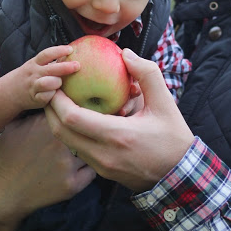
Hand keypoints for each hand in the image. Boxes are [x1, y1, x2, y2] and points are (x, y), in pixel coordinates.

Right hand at [0, 45, 79, 139]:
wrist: (10, 92)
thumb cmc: (32, 76)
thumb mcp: (37, 65)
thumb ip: (52, 62)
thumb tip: (75, 54)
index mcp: (35, 63)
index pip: (46, 54)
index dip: (58, 50)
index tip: (71, 49)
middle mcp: (34, 73)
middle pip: (50, 69)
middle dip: (65, 67)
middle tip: (77, 66)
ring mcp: (33, 86)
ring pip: (47, 83)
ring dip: (56, 82)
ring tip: (61, 83)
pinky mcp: (34, 99)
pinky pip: (46, 97)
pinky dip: (52, 96)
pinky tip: (56, 95)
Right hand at [0, 113, 95, 230]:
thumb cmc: (2, 156)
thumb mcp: (12, 126)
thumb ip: (32, 110)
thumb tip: (49, 94)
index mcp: (46, 125)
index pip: (73, 109)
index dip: (76, 110)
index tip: (75, 114)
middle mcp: (60, 143)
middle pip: (86, 128)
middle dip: (86, 128)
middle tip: (83, 131)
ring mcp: (67, 165)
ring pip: (91, 149)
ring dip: (88, 149)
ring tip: (76, 151)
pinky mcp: (73, 185)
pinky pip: (91, 171)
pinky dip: (85, 169)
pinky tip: (73, 168)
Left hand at [46, 48, 194, 192]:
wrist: (180, 177)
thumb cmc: (173, 139)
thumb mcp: (165, 103)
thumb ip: (147, 74)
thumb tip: (125, 54)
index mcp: (117, 135)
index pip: (73, 118)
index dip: (58, 99)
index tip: (56, 82)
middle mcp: (103, 154)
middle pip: (61, 131)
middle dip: (51, 109)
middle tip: (51, 90)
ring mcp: (101, 166)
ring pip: (67, 142)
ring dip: (59, 122)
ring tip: (60, 101)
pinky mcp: (102, 172)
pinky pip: (78, 150)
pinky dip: (71, 133)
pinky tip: (77, 118)